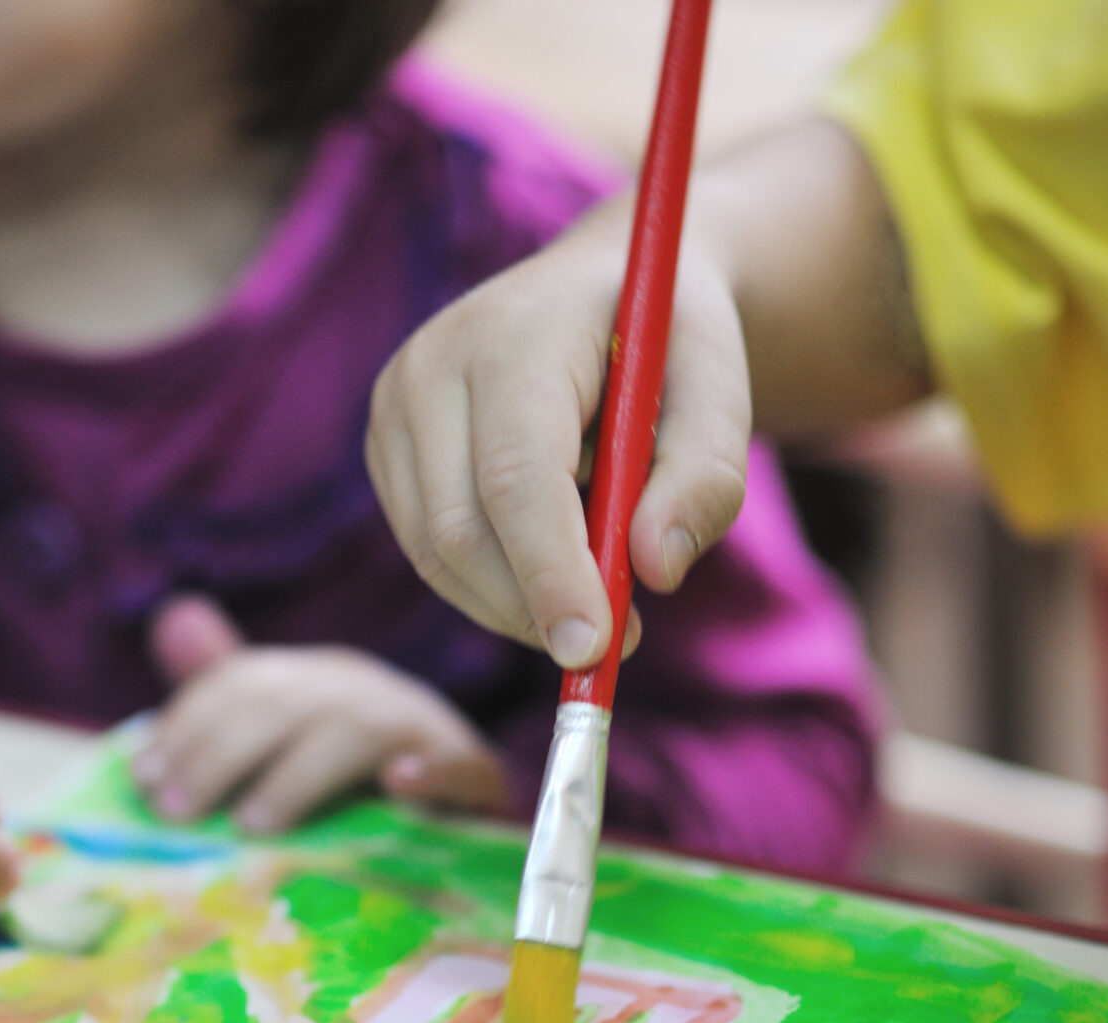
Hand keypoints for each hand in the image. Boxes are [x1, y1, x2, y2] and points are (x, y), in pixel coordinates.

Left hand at [130, 595, 504, 833]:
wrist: (460, 800)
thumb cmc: (349, 780)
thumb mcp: (283, 735)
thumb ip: (225, 698)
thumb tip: (173, 617)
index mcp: (310, 680)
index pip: (241, 683)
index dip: (188, 725)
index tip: (143, 777)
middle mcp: (358, 691)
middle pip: (284, 704)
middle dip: (220, 754)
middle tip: (175, 812)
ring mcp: (417, 727)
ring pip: (353, 733)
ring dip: (297, 776)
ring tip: (251, 825)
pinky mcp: (471, 773)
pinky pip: (456, 766)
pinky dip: (429, 773)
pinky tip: (398, 787)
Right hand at [365, 195, 749, 672]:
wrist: (602, 289)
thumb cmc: (669, 342)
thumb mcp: (722, 390)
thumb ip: (707, 476)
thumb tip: (654, 568)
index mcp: (512, 335)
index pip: (515, 478)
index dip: (550, 574)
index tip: (594, 649)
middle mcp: (430, 366)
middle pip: (460, 530)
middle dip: (534, 606)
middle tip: (613, 643)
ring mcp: (393, 408)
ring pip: (435, 554)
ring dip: (515, 601)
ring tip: (593, 576)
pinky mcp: (385, 448)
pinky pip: (426, 551)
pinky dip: (490, 582)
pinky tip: (548, 549)